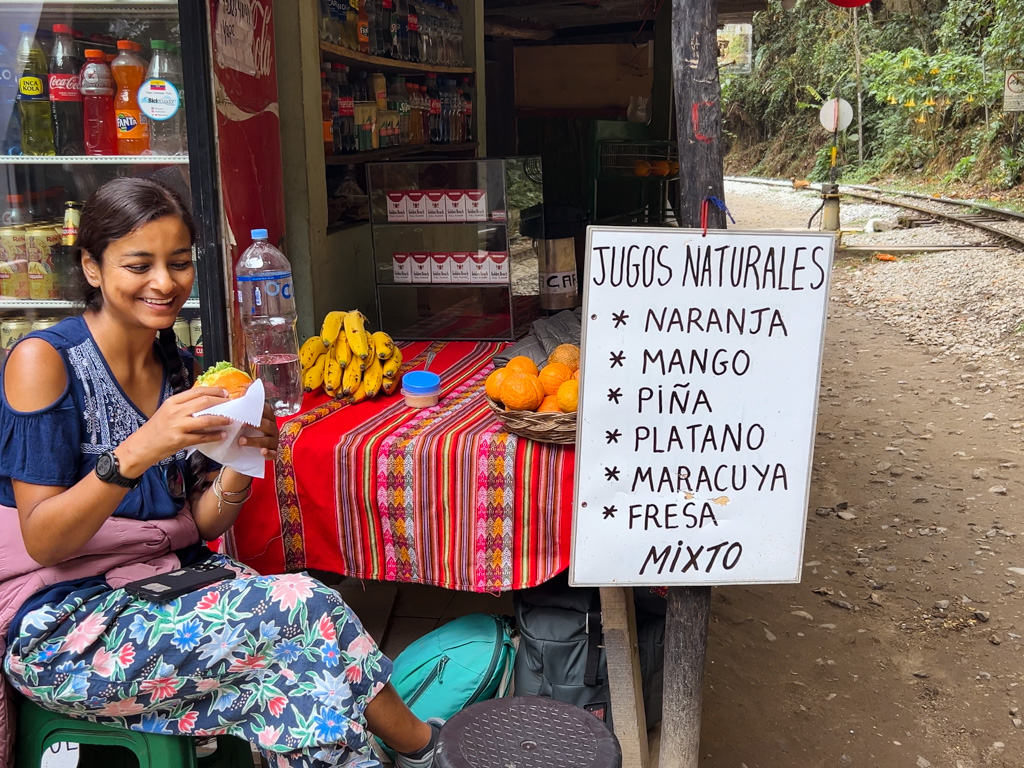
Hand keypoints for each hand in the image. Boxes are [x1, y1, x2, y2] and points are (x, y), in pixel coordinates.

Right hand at [117, 387, 232, 475]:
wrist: (142, 446)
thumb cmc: (156, 428)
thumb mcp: (167, 411)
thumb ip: (183, 405)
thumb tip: (206, 401)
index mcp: (173, 402)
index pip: (197, 391)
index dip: (214, 391)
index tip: (224, 392)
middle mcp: (175, 411)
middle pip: (204, 402)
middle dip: (220, 402)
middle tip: (231, 404)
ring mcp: (177, 426)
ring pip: (206, 419)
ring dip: (221, 419)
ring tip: (229, 420)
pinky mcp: (180, 440)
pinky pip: (202, 437)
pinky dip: (214, 436)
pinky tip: (221, 435)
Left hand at [238, 401, 279, 460]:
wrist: (259, 451)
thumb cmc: (253, 433)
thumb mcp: (251, 422)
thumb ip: (245, 413)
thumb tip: (233, 398)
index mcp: (269, 419)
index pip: (267, 411)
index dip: (258, 409)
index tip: (246, 408)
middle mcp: (273, 429)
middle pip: (266, 425)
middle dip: (254, 424)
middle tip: (241, 424)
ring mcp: (274, 441)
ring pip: (266, 440)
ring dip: (254, 440)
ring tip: (241, 441)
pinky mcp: (274, 453)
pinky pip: (273, 453)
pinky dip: (268, 453)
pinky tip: (262, 452)